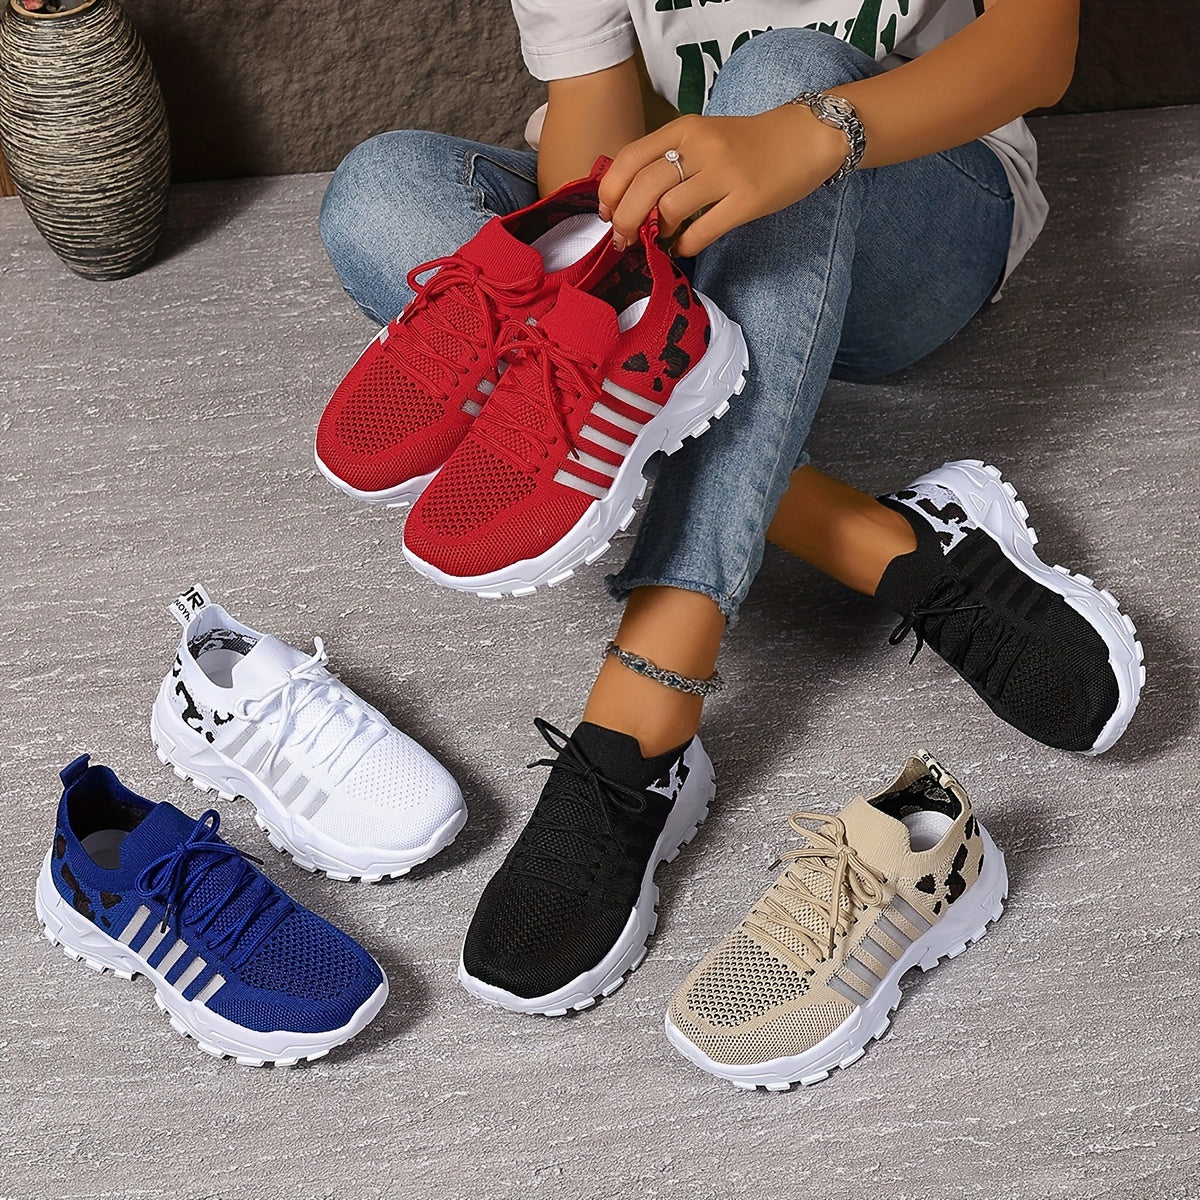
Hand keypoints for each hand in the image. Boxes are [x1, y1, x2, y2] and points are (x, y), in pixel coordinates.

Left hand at [598, 106, 848, 256]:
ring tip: (659, 240)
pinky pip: (701, 232)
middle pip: (643, 188)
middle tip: (624, 238)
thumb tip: (630, 199)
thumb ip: (669, 159)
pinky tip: (683, 247)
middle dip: (625, 220)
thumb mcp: (703, 137)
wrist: (805, 137)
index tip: (606, 212)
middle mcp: (701, 147)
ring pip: (669, 210)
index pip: (630, 158)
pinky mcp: (746, 201)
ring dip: (656, 234)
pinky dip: (684, 247)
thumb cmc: (748, 143)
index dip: (610, 191)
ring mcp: (725, 174)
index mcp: (685, 129)